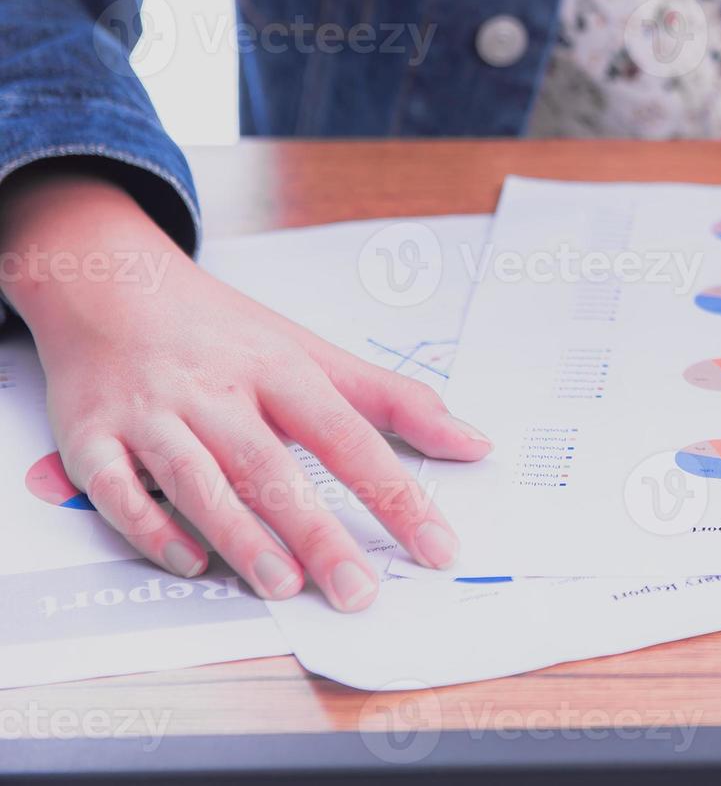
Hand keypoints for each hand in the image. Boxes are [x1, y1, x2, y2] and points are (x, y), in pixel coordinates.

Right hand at [0, 171, 491, 610]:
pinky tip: (190, 562)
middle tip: (358, 592)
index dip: (395, 494)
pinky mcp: (91, 435)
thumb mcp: (314, 352)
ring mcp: (150, 413)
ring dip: (239, 535)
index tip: (437, 546)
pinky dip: (151, 526)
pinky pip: (115, 488)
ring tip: (284, 585)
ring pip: (196, 479)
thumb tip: (475, 444)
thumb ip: (395, 402)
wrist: (109, 283)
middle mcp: (215, 391)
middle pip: (271, 466)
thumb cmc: (224, 332)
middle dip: (317, 532)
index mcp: (278, 369)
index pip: (349, 436)